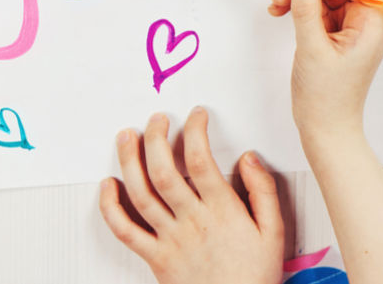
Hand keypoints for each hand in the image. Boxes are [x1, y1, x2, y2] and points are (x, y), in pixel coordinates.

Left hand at [99, 107, 283, 283]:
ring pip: (141, 193)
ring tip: (127, 136)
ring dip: (129, 160)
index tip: (196, 116)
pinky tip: (108, 185)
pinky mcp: (155, 257)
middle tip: (156, 119)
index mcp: (222, 211)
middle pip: (164, 170)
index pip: (200, 160)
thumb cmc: (254, 276)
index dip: (195, 130)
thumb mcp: (274, 232)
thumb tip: (249, 157)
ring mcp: (169, 239)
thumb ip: (263, 191)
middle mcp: (192, 221)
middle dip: (156, 137)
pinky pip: (125, 230)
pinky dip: (110, 206)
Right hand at [267, 0, 382, 141]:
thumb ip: (306, 7)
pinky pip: (319, 8)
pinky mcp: (335, 34)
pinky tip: (280, 10)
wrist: (325, 129)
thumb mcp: (312, 47)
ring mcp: (350, 28)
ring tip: (276, 1)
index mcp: (373, 25)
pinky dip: (300, 5)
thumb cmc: (327, 98)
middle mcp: (366, 22)